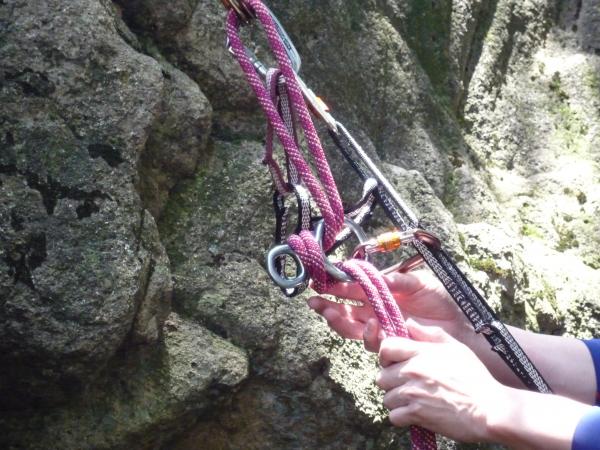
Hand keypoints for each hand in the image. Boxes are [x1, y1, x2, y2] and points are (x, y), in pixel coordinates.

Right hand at [308, 270, 470, 350]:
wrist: (460, 326)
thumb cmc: (442, 301)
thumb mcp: (420, 283)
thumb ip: (398, 281)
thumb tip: (376, 276)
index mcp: (380, 291)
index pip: (353, 288)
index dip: (336, 284)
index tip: (322, 280)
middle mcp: (376, 309)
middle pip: (344, 309)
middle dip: (327, 305)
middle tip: (314, 300)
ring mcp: (381, 327)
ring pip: (350, 326)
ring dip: (336, 319)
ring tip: (327, 311)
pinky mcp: (389, 342)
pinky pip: (370, 341)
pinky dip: (366, 333)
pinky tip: (370, 324)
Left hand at [377, 319, 505, 442]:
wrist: (488, 409)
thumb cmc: (475, 378)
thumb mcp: (456, 348)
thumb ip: (431, 334)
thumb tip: (410, 323)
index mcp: (421, 352)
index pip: (386, 348)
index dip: (387, 356)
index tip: (395, 363)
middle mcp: (412, 371)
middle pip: (382, 376)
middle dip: (392, 382)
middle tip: (408, 386)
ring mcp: (412, 393)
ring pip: (387, 398)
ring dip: (398, 401)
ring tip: (415, 400)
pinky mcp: (416, 414)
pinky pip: (394, 416)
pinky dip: (402, 418)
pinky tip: (417, 414)